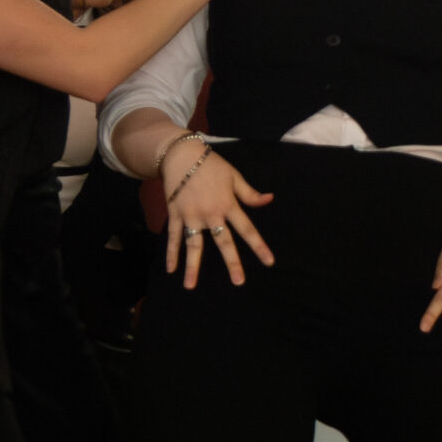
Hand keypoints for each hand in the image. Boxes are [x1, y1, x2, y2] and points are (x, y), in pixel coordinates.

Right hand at [161, 143, 276, 288]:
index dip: (259, 246)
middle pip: (223, 241)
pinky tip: (171, 269)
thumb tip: (270, 199)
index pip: (247, 229)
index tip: (269, 262)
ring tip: (190, 286)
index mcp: (228, 205)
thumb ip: (250, 193)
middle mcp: (211, 213)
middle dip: (232, 262)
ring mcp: (191, 215)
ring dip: (192, 266)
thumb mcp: (234, 176)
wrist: (182, 155)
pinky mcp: (176, 214)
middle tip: (239, 281)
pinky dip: (171, 253)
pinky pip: (174, 237)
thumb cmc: (211, 165)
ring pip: (194, 245)